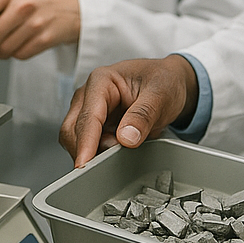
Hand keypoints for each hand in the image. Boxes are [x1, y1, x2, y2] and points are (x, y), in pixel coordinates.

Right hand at [60, 55, 198, 167]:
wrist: (170, 82)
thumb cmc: (163, 81)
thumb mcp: (161, 95)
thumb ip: (143, 115)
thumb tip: (126, 137)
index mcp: (102, 80)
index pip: (88, 116)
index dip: (86, 142)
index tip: (85, 162)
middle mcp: (89, 94)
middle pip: (72, 130)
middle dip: (89, 149)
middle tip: (116, 158)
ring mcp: (89, 110)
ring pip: (76, 139)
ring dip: (94, 152)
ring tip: (122, 150)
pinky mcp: (95, 125)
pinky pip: (87, 144)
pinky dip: (99, 152)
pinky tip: (117, 151)